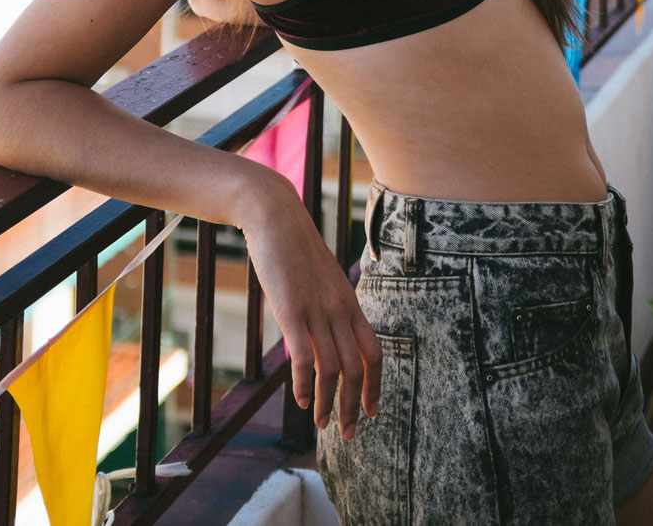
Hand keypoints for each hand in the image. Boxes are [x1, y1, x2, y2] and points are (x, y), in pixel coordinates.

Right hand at [239, 172, 382, 439]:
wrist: (276, 217)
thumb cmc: (295, 248)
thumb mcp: (319, 279)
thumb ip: (327, 306)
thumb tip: (324, 333)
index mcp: (349, 301)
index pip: (374, 351)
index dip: (376, 385)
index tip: (374, 411)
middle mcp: (339, 309)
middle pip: (358, 368)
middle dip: (356, 406)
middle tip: (350, 434)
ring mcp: (317, 310)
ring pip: (334, 369)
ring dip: (331, 403)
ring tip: (322, 424)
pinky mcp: (292, 311)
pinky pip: (305, 357)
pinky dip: (305, 384)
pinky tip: (303, 401)